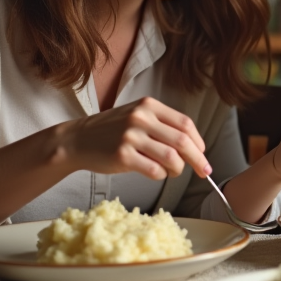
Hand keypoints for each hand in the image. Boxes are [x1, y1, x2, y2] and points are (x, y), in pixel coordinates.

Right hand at [63, 96, 209, 180]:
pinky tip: (156, 173)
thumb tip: (194, 148)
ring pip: (171, 158)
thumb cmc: (112, 132)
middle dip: (198, 160)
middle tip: (204, 172)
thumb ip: (162, 127)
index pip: (185, 124)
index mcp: (149, 106)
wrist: (76, 140)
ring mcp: (131, 136)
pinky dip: (161, 175)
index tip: (203, 155)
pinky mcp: (122, 155)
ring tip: (173, 172)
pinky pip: (154, 170)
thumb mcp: (137, 117)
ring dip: (178, 169)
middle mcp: (141, 118)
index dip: (199, 142)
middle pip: (183, 141)